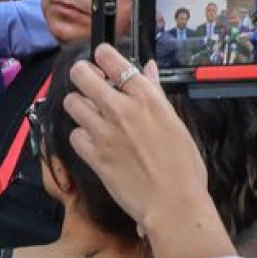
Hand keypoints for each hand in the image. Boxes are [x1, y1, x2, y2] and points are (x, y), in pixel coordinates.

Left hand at [61, 47, 205, 229]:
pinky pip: (74, 135)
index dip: (102, 55)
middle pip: (82, 75)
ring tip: (89, 114)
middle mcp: (121, 109)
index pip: (112, 60)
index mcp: (147, 97)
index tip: (101, 57)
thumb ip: (155, 93)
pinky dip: (81, 137)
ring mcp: (104, 132)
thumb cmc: (184, 166)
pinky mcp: (93, 155)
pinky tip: (92, 142)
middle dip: (82, 75)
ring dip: (78, 105)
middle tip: (88, 82)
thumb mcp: (174, 122)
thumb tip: (147, 69)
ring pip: (72, 103)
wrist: (173, 203)